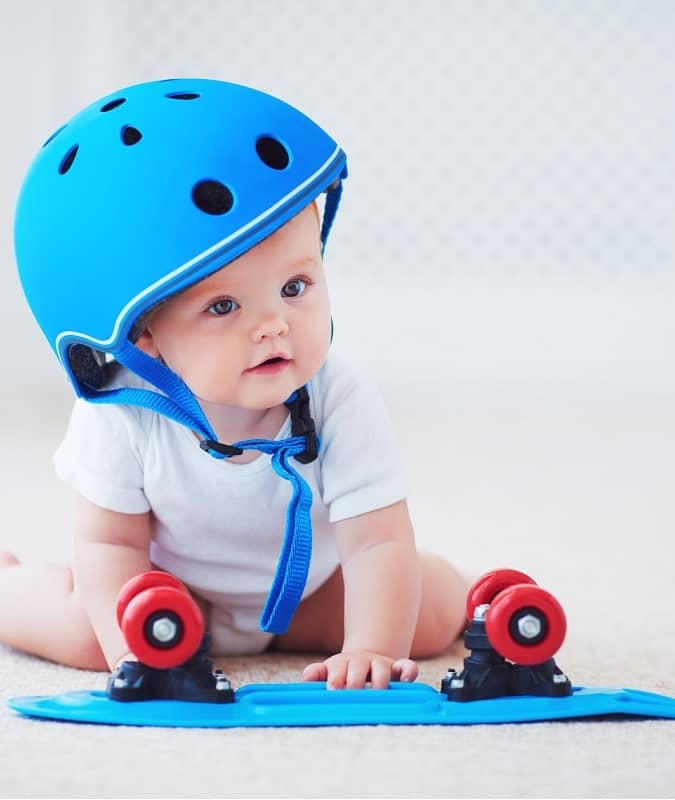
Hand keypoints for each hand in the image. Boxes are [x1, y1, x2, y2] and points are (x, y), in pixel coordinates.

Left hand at [302, 650, 417, 688]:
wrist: (365, 657)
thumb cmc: (343, 671)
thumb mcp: (328, 671)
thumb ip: (316, 673)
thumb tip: (307, 676)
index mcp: (342, 664)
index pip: (338, 669)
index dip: (335, 678)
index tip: (332, 690)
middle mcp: (362, 662)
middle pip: (359, 668)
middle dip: (355, 681)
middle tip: (353, 694)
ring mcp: (381, 664)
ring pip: (383, 668)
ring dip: (380, 680)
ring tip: (378, 693)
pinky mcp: (398, 668)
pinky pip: (407, 667)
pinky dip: (408, 671)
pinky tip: (406, 681)